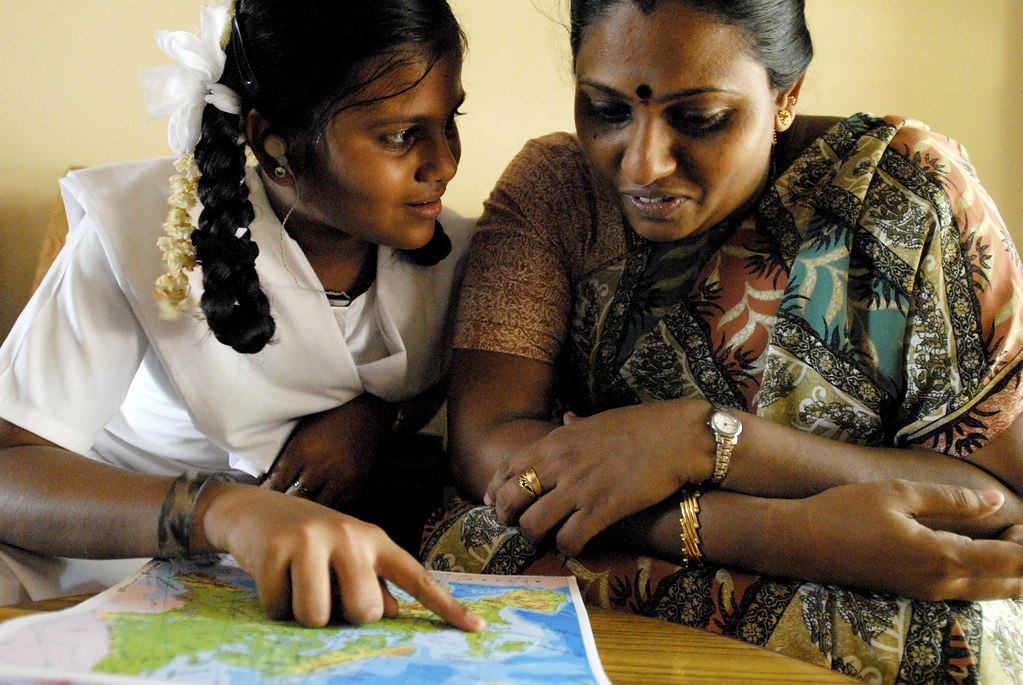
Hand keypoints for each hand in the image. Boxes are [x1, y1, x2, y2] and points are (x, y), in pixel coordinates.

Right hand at [198, 482, 485, 629]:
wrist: (254, 509)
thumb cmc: (309, 542)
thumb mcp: (347, 556)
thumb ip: (372, 583)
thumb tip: (394, 612)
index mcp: (375, 541)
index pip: (417, 577)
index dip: (446, 606)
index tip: (477, 627)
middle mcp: (350, 536)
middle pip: (365, 612)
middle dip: (342, 614)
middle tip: (326, 591)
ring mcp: (313, 540)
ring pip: (318, 616)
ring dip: (301, 612)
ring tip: (297, 583)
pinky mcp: (277, 549)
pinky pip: (280, 609)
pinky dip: (273, 603)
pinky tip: (274, 575)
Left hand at [262, 396, 391, 508]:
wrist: (364, 414)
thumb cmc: (326, 420)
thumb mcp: (301, 434)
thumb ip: (286, 459)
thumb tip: (268, 483)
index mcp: (302, 451)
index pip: (277, 484)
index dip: (267, 495)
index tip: (262, 501)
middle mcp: (321, 467)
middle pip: (295, 499)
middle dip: (284, 505)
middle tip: (276, 511)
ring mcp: (341, 479)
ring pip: (316, 507)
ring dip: (306, 510)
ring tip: (297, 514)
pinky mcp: (356, 485)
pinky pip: (336, 507)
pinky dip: (326, 508)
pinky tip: (319, 507)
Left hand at [485, 400, 711, 557]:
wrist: (677, 437)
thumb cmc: (641, 426)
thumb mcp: (598, 421)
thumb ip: (575, 428)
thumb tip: (565, 421)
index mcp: (556, 441)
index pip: (508, 467)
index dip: (496, 489)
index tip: (494, 501)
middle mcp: (560, 464)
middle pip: (511, 499)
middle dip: (508, 518)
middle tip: (520, 525)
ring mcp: (579, 488)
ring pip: (533, 525)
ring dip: (535, 537)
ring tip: (546, 538)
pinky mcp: (602, 509)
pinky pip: (569, 539)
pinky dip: (567, 548)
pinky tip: (575, 546)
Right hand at [768, 480, 1022, 600]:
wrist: (800, 543)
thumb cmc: (844, 512)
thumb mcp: (898, 494)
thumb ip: (951, 500)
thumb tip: (993, 499)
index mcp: (942, 557)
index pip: (1012, 560)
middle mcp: (941, 583)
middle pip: (1009, 585)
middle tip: (1021, 528)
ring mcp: (927, 592)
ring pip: (990, 592)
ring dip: (1010, 571)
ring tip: (1008, 538)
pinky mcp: (914, 591)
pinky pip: (968, 591)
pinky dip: (988, 576)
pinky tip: (976, 550)